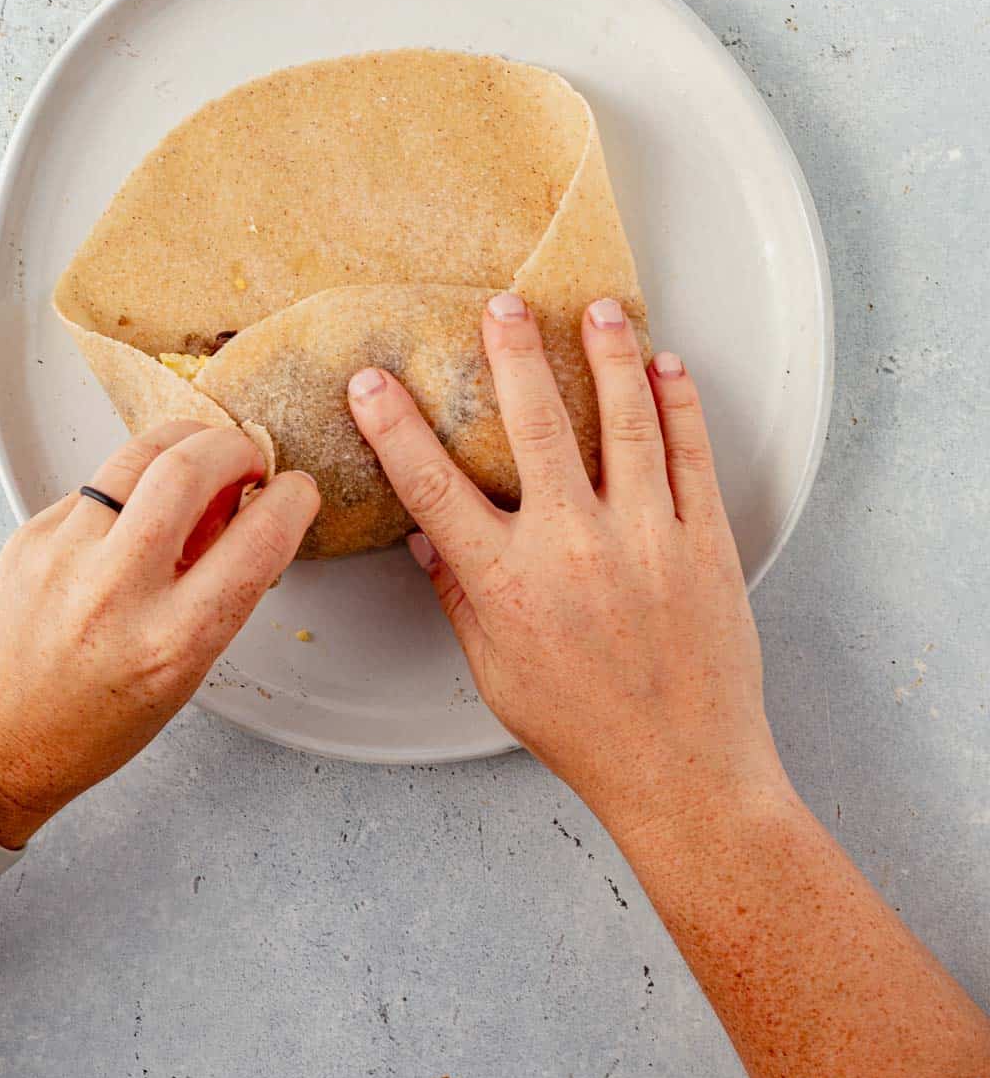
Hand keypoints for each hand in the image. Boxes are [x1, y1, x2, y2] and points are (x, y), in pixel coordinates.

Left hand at [0, 422, 318, 845]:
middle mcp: (118, 590)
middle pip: (192, 466)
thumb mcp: (185, 673)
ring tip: (197, 461)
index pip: (259, 539)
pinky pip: (94, 484)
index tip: (296, 491)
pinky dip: (129, 485)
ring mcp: (65, 556)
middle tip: (245, 461)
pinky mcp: (28, 536)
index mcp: (175, 639)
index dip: (293, 500)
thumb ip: (220, 592)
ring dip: (184, 442)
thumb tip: (239, 511)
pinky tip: (134, 512)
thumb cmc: (94, 723)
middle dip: (236, 445)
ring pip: (138, 453)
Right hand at [348, 294, 782, 846]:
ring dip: (608, 355)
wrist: (683, 773)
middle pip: (536, 425)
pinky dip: (680, 404)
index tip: (372, 381)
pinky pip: (692, 456)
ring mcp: (647, 539)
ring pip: (625, 422)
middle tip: (502, 305)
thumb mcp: (497, 674)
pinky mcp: (706, 544)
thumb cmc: (587, 732)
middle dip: (513, 354)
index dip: (395, 426)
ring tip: (598, 309)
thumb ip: (460, 601)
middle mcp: (574, 548)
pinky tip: (667, 367)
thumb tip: (428, 543)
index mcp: (508, 583)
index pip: (434, 485)